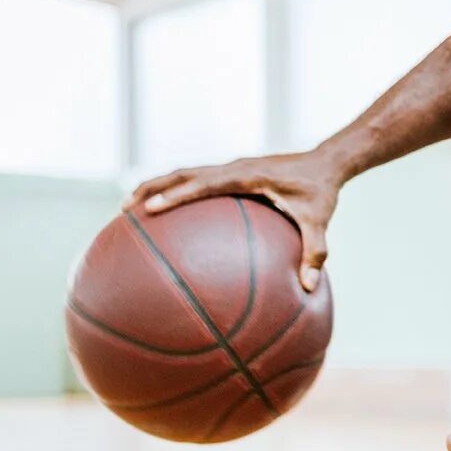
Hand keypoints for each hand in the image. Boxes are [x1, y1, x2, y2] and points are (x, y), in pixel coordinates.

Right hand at [130, 150, 341, 290]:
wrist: (326, 163)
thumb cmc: (321, 192)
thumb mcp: (320, 221)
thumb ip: (315, 252)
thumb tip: (308, 287)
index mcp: (249, 175)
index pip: (205, 183)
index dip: (177, 194)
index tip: (151, 207)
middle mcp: (234, 167)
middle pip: (182, 173)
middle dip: (152, 188)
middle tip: (124, 209)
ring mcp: (231, 168)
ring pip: (185, 173)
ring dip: (158, 186)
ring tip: (131, 209)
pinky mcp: (232, 173)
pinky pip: (198, 181)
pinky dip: (177, 191)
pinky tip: (168, 215)